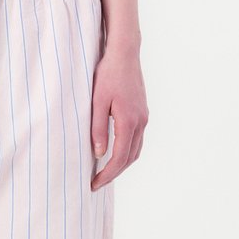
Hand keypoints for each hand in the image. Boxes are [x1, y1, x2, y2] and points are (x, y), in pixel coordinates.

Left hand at [90, 44, 148, 190]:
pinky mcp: (142, 113)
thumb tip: (99, 154)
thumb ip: (98, 129)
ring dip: (122, 165)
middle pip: (130, 158)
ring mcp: (143, 118)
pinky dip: (127, 153)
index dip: (107, 174)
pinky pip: (137, 140)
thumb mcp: (97, 102)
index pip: (119, 157)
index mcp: (129, 121)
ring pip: (135, 151)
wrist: (125, 54)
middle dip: (114, 173)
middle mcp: (140, 122)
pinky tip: (115, 154)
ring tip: (105, 173)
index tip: (95, 183)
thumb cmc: (108, 75)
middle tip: (97, 183)